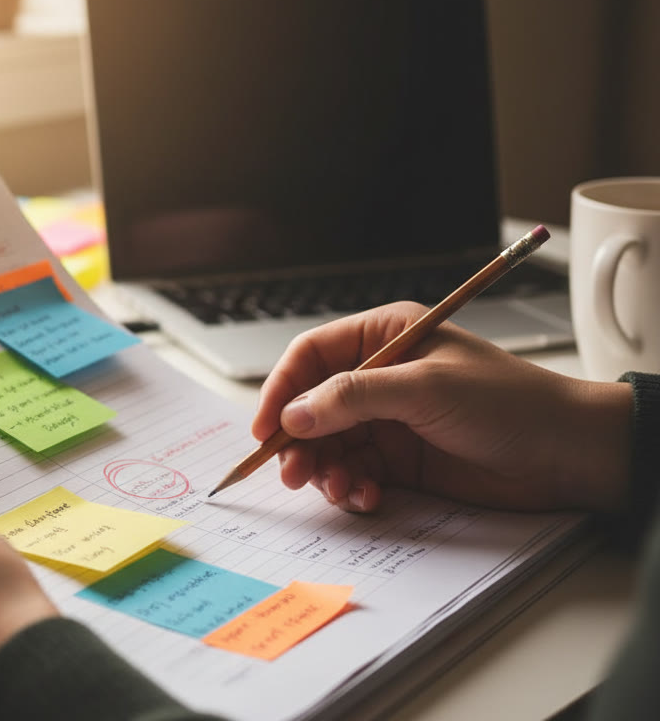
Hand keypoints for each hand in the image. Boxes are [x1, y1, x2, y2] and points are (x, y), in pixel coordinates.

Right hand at [252, 302, 632, 512]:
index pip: (311, 356)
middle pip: (311, 406)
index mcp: (386, 335)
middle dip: (299, 441)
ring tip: (340, 488)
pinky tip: (366, 497)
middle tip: (294, 472)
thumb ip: (353, 398)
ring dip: (325, 470)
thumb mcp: (425, 389)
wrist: (567, 454)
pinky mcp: (400, 459)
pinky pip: (354, 473)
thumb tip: (293, 415)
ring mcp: (389, 419)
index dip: (281, 390)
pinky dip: (351, 488)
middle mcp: (380, 375)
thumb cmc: (509, 403)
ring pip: (328, 445)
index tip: (265, 429)